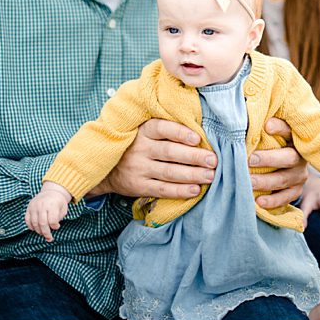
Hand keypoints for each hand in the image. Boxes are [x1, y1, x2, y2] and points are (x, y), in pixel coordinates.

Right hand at [25, 182, 73, 241]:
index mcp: (52, 205)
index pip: (52, 221)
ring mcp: (34, 206)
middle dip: (46, 233)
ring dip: (38, 231)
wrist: (51, 192)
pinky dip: (30, 226)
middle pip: (42, 223)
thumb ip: (58, 218)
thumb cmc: (59, 202)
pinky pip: (27, 219)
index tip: (57, 227)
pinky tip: (35, 229)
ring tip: (43, 234)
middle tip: (49, 238)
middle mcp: (42, 205)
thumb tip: (52, 227)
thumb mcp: (63, 209)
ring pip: (34, 223)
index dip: (55, 227)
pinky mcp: (29, 208)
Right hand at [93, 118, 215, 198]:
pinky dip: (179, 190)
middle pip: (169, 152)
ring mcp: (138, 168)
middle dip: (194, 156)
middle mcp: (139, 149)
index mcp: (141, 131)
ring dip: (192, 174)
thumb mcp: (141, 131)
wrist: (106, 168)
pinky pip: (162, 189)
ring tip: (210, 175)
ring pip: (169, 172)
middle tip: (213, 160)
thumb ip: (164, 129)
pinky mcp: (138, 185)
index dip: (179, 133)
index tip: (197, 138)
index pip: (161, 128)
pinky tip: (195, 189)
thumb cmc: (135, 146)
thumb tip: (199, 130)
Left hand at [248, 117, 308, 208]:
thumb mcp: (264, 132)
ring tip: (248, 182)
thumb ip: (256, 124)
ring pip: (285, 179)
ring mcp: (299, 174)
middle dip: (269, 159)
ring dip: (266, 181)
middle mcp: (299, 156)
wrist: (281, 163)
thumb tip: (245, 116)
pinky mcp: (296, 189)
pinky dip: (274, 201)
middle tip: (249, 160)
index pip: (290, 130)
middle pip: (289, 157)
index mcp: (293, 138)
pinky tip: (259, 202)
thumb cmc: (266, 143)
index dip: (281, 128)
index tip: (266, 125)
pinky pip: (288, 197)